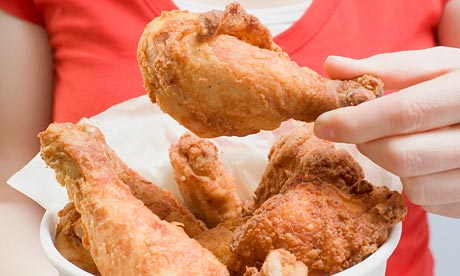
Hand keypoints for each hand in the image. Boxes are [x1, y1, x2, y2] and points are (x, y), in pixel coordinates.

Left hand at [314, 46, 459, 217]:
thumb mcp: (435, 67)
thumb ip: (386, 68)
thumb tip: (333, 67)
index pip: (404, 113)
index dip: (356, 122)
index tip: (323, 125)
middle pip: (402, 155)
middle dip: (368, 144)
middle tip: (361, 132)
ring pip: (413, 186)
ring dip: (390, 166)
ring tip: (398, 142)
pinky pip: (429, 202)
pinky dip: (413, 183)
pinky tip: (421, 161)